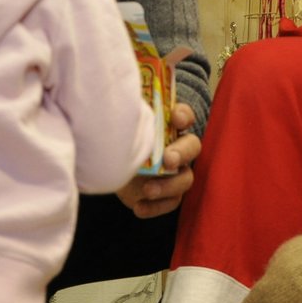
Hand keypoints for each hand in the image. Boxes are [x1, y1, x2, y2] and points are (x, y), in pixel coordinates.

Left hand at [116, 102, 200, 218]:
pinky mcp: (167, 194)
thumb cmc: (118, 141)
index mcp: (167, 126)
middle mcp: (177, 148)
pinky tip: (139, 208)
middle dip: (182, 152)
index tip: (175, 119)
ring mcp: (175, 173)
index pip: (184, 116)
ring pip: (185, 179)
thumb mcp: (120, 125)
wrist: (110, 170)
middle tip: (168, 159)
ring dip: (169, 185)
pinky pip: (171, 202)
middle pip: (191, 147)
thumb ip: (124, 112)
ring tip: (148, 190)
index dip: (183, 116)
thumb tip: (119, 94)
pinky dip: (156, 207)